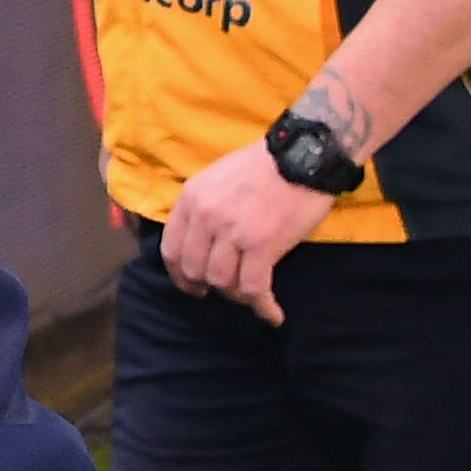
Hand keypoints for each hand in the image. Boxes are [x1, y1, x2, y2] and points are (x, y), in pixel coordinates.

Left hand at [161, 136, 333, 323]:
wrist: (299, 157)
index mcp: (191, 198)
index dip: (179, 275)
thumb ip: (203, 207)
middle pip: (194, 269)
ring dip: (237, 294)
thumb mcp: (216, 178)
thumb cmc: (261, 166)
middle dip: (207, 287)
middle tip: (223, 293)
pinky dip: (263, 307)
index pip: (171, 248)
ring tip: (252, 294)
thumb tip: (200, 242)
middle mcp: (205, 216)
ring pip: (222, 282)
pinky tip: (273, 314)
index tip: (191, 286)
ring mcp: (232, 232)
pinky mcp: (262, 245)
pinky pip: (253, 288)